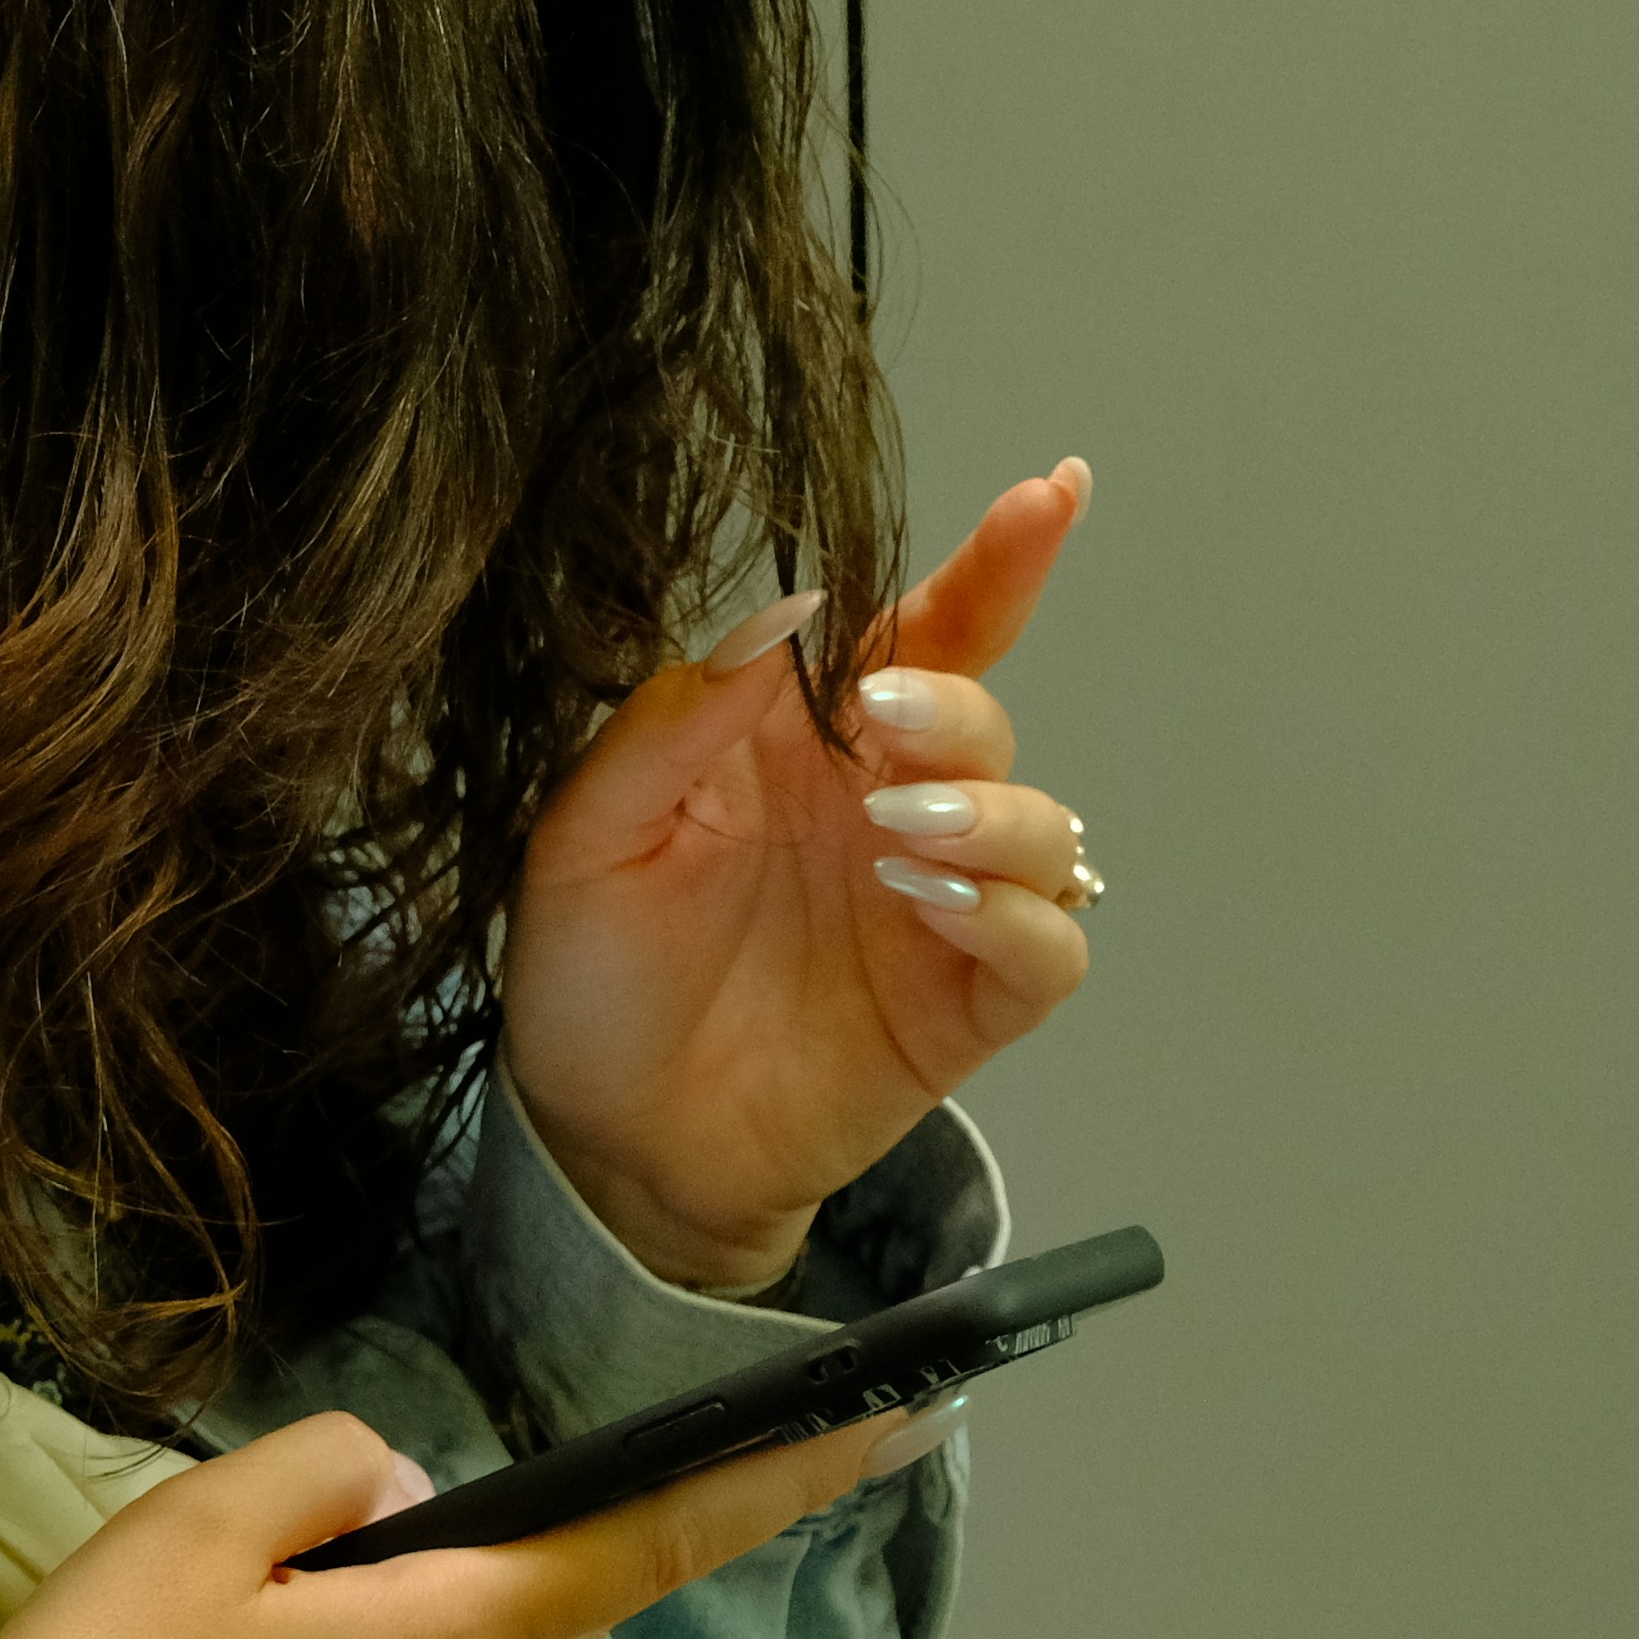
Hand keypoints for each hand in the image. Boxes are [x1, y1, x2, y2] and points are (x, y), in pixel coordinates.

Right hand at [0, 1402, 956, 1638]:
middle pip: (565, 1597)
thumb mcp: (199, 1525)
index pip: (654, 1542)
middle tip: (497, 1469)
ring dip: (457, 1592)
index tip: (892, 1424)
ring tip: (315, 1554)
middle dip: (562, 1527)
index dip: (779, 1479)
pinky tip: (286, 1634)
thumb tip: (408, 1490)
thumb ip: (332, 1468)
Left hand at [500, 460, 1104, 1292]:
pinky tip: (932, 907)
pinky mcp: (964, 1006)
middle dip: (955, 707)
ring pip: (1041, 826)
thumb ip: (673, 721)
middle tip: (885, 727)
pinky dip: (1016, 916)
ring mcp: (936, 912)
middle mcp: (885, 811)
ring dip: (988, 810)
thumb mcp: (587, 835)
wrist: (603, 1144)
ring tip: (901, 832)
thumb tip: (782, 611)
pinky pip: (1049, 945)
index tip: (1052, 495)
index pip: (917, 635)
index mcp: (802, 748)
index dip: (992, 565)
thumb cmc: (593, 980)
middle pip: (983, 717)